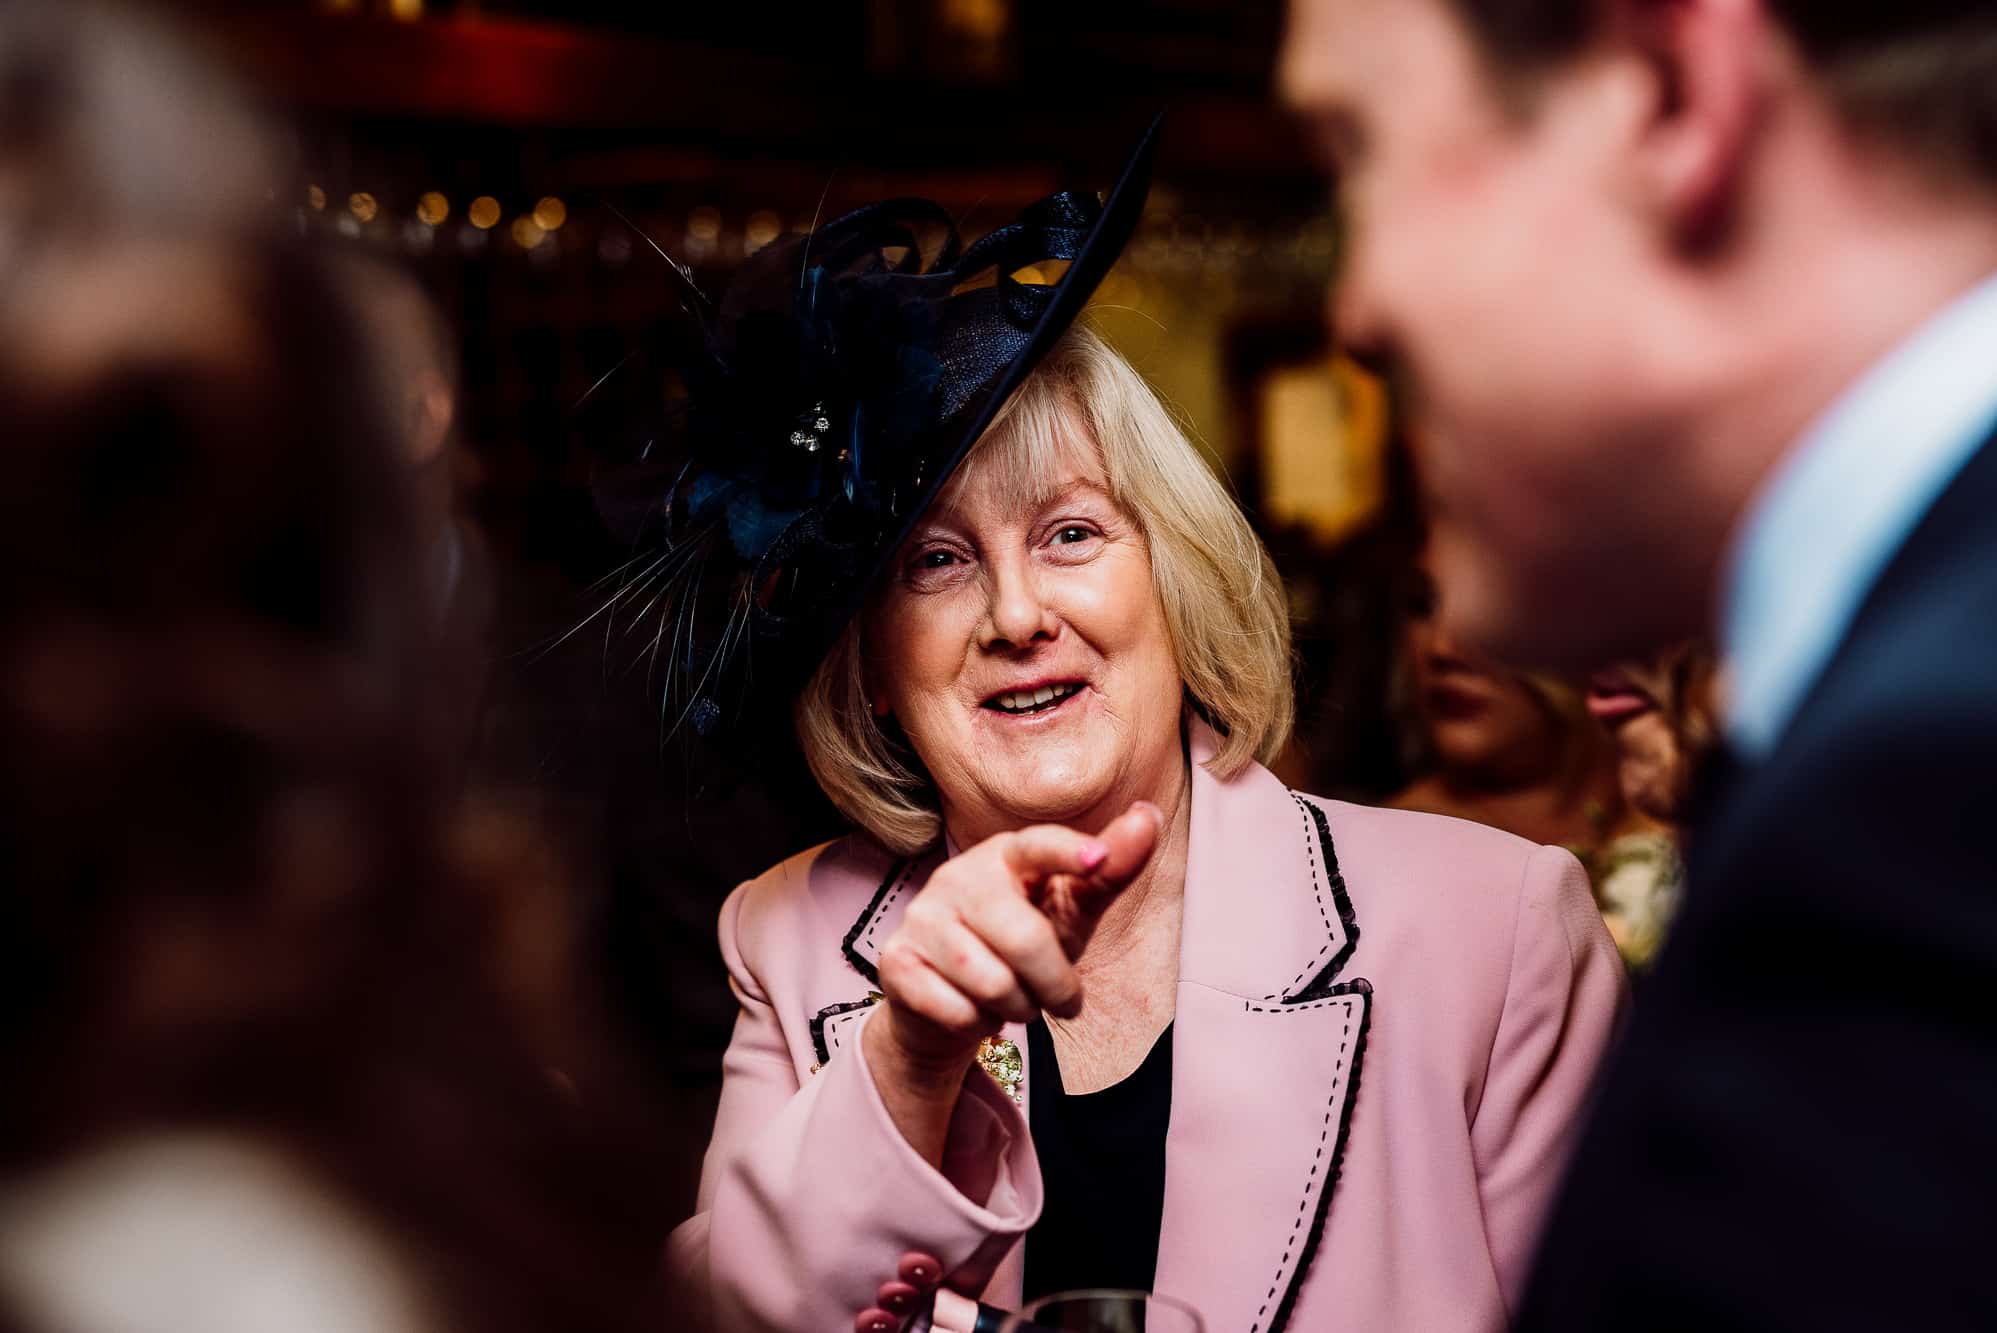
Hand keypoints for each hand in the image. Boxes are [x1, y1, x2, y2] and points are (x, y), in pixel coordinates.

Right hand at [865, 802, 1162, 1120]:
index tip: (1097, 860)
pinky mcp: (896, 961)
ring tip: (1014, 1001)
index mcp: (1005, 855)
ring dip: (1018, 1008)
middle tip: (1062, 1000)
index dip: (1068, 852)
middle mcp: (957, 876)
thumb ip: (1108, 872)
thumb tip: (1148, 816)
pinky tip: (973, 1010)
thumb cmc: (1018, 949)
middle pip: (1024, 939)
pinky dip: (978, 1024)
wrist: (946, 1005)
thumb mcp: (1069, 913)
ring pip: (991, 982)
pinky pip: (957, 1010)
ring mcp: (922, 917)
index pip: (1037, 845)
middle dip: (1055, 985)